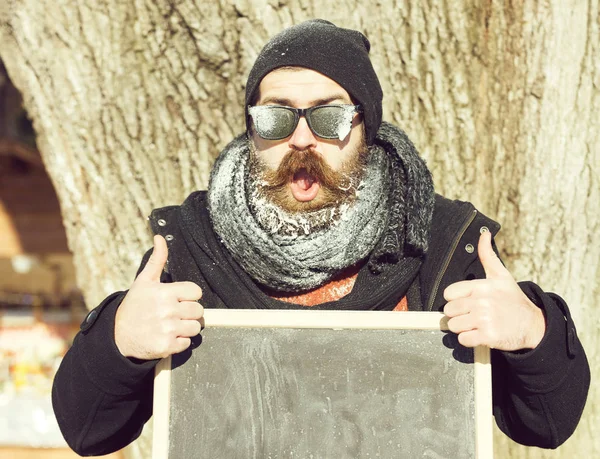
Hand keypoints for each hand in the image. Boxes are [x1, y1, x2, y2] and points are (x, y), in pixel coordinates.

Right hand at [115, 235, 203, 359]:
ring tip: (171, 325)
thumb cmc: (134, 306)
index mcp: (164, 292)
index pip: (196, 292)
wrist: (117, 335)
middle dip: (189, 312)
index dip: (189, 296)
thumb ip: (157, 260)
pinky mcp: (167, 346)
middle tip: (174, 313)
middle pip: (198, 311)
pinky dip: (180, 342)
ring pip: (195, 328)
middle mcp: (167, 310)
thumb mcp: (144, 281)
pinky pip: (187, 343)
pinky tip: (167, 336)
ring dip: (186, 328)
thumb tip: (160, 237)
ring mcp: (167, 329)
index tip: (178, 299)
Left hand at [443, 230, 544, 350]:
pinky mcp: (488, 336)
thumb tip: (483, 234)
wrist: (533, 324)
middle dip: (458, 314)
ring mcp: (484, 320)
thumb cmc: (513, 300)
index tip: (466, 301)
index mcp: (482, 286)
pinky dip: (468, 339)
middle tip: (472, 314)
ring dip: (462, 327)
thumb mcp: (501, 276)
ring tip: (476, 324)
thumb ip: (487, 256)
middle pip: (449, 311)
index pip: (449, 293)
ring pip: (453, 326)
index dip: (455, 299)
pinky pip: (463, 340)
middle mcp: (482, 302)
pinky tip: (480, 334)